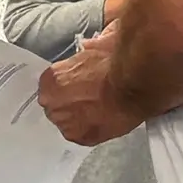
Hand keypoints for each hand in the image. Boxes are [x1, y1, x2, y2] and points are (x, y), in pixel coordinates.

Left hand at [39, 30, 136, 145]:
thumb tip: (88, 45)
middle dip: (71, 104)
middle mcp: (50, 101)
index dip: (68, 89)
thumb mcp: (96, 48)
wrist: (132, 85)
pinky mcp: (79, 136)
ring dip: (79, 118)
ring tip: (99, 112)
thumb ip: (85, 50)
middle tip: (91, 101)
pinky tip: (102, 122)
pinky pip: (80, 135)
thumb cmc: (115, 65)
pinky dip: (90, 130)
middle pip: (57, 105)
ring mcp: (63, 120)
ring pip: (67, 121)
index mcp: (50, 78)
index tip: (80, 90)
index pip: (52, 88)